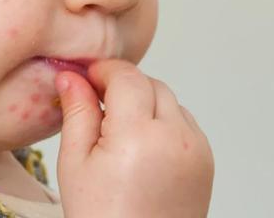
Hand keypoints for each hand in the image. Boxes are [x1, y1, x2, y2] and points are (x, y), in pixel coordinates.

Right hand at [55, 59, 213, 217]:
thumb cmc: (100, 217)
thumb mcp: (75, 162)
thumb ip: (77, 112)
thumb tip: (70, 77)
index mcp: (139, 135)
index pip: (127, 77)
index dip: (104, 70)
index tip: (86, 75)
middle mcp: (176, 136)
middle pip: (150, 83)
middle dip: (122, 83)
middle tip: (97, 98)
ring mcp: (196, 148)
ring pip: (169, 99)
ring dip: (143, 99)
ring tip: (118, 124)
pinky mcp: (204, 159)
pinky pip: (183, 120)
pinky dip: (161, 118)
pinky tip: (141, 140)